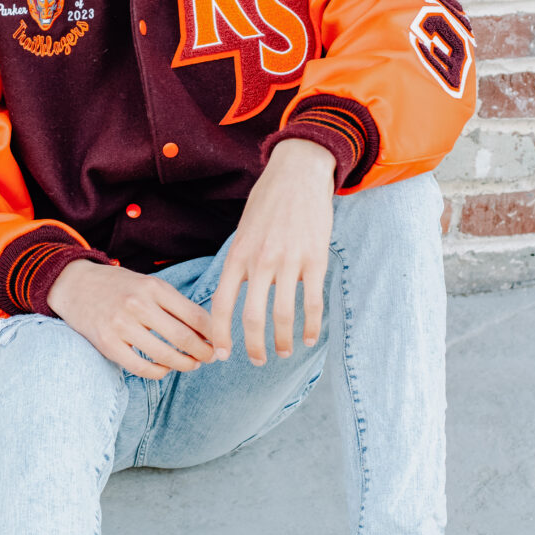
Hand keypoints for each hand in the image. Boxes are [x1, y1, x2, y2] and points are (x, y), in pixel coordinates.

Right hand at [47, 259, 216, 379]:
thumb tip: (206, 330)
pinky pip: (141, 367)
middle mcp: (139, 304)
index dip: (213, 334)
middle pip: (183, 337)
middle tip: (210, 359)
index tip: (219, 342)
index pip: (195, 315)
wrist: (75, 284)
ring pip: (165, 355)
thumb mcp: (147, 284)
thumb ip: (173, 304)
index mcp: (154, 286)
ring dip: (184, 364)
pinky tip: (164, 369)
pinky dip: (159, 372)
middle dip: (203, 353)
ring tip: (191, 365)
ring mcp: (121, 325)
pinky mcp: (108, 343)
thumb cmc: (119, 286)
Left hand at [210, 139, 335, 365]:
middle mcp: (260, 261)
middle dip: (254, 347)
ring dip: (283, 341)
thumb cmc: (268, 201)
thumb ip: (240, 260)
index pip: (221, 304)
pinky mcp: (315, 259)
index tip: (222, 354)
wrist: (298, 172)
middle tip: (257, 361)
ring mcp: (289, 261)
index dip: (219, 335)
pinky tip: (311, 338)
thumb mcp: (244, 229)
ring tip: (285, 352)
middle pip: (252, 318)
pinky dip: (312, 326)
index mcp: (238, 254)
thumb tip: (235, 294)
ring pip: (283, 316)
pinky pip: (312, 302)